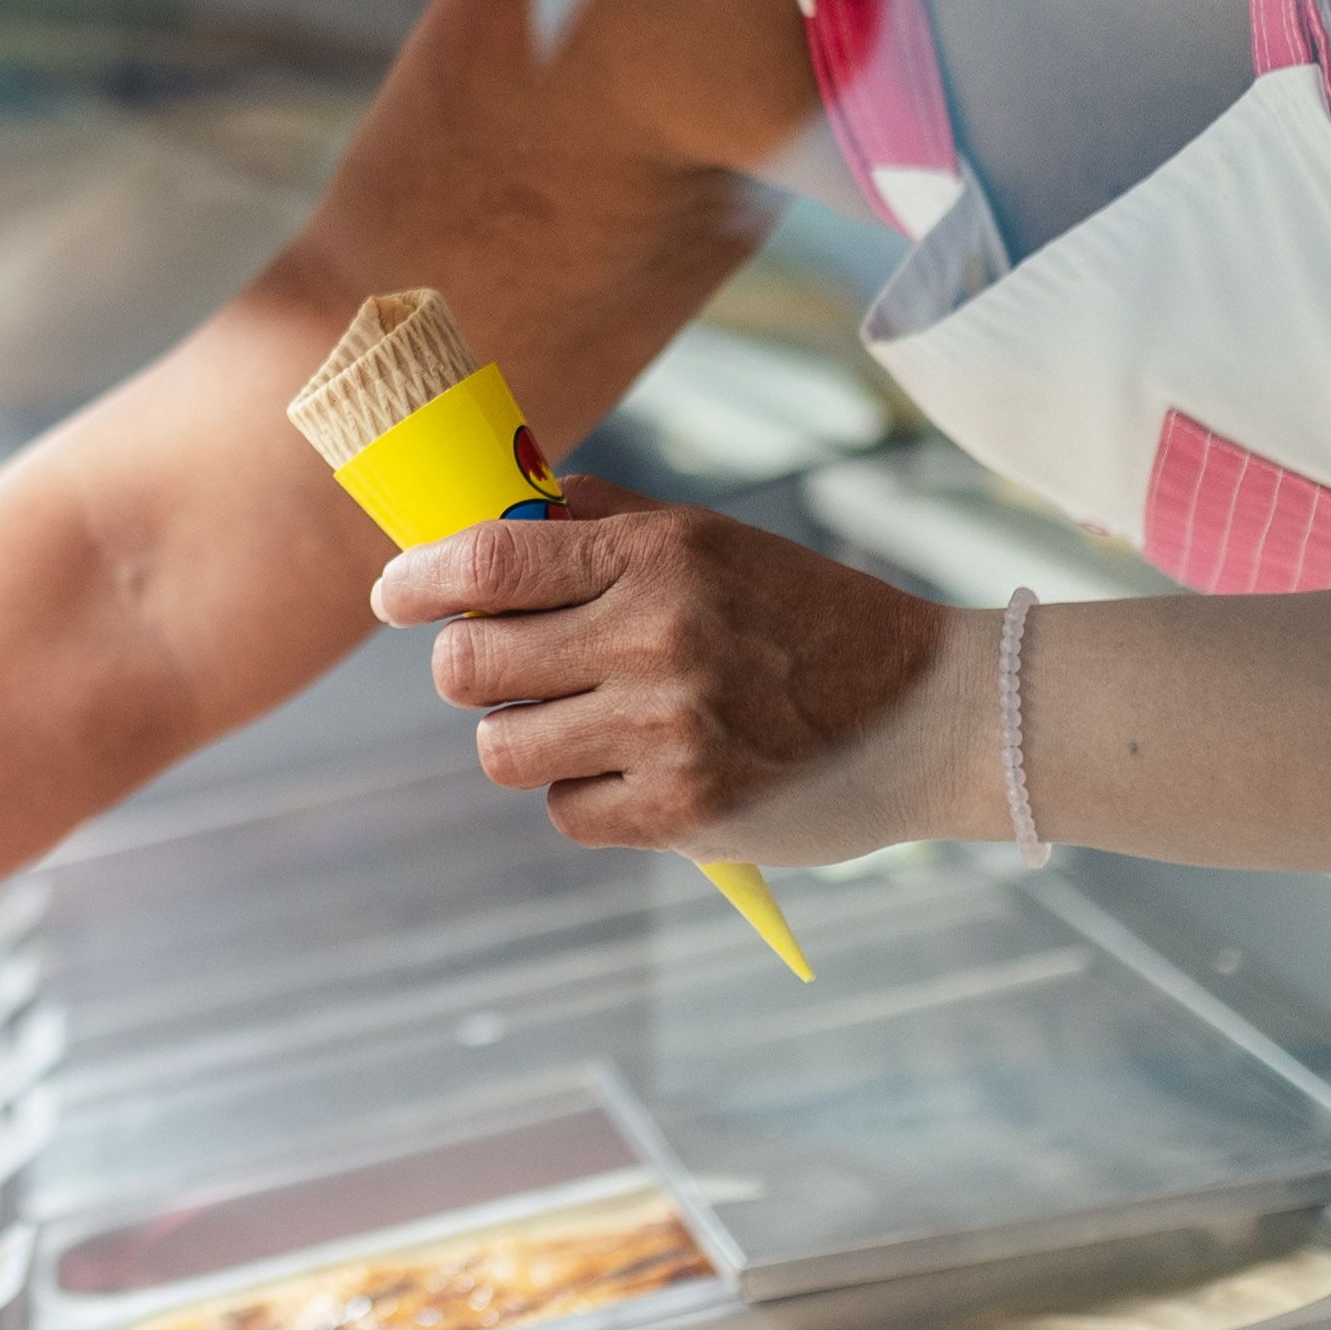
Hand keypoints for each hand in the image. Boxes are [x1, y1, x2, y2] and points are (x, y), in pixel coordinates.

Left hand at [373, 475, 982, 865]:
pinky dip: (588, 798)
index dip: (420, 581)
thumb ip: (598, 526)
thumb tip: (482, 517)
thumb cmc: (803, 621)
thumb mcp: (712, 545)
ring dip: (528, 740)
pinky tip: (646, 771)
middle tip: (511, 671)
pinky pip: (564, 813)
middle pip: (469, 669)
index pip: (490, 561)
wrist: (934, 714)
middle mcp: (660, 638)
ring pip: (502, 750)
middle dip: (470, 672)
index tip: (396, 594)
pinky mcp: (683, 813)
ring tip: (594, 723)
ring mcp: (670, 731)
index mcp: (661, 556)